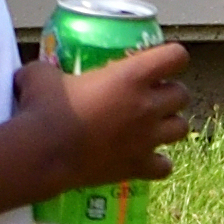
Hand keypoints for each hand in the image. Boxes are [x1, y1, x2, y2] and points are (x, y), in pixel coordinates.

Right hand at [20, 39, 190, 189]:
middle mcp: (147, 106)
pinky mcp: (137, 168)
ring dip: (170, 124)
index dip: (171, 56)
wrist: (42, 153)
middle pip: (182, 94)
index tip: (158, 60)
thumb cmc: (44, 107)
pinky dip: (158, 162)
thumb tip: (40, 73)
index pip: (176, 56)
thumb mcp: (43, 74)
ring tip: (151, 124)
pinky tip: (143, 158)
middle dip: (170, 92)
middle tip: (150, 94)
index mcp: (132, 76)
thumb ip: (51, 70)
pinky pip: (164, 167)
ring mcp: (146, 139)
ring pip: (182, 129)